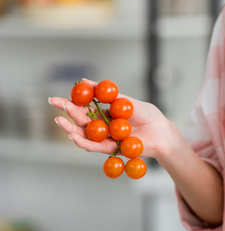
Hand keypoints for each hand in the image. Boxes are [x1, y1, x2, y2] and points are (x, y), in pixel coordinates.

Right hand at [49, 79, 179, 159]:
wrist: (162, 132)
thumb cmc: (149, 116)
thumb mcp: (126, 100)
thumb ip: (106, 93)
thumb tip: (84, 81)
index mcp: (107, 114)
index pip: (85, 109)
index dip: (71, 104)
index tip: (58, 98)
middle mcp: (104, 127)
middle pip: (82, 121)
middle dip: (68, 113)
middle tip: (57, 106)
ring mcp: (107, 138)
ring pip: (85, 135)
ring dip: (71, 129)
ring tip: (60, 121)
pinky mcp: (112, 149)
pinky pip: (96, 147)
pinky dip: (84, 142)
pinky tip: (74, 137)